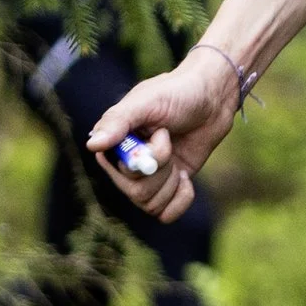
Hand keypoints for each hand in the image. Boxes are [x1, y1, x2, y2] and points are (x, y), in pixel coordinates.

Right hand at [85, 44, 245, 224]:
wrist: (213, 98)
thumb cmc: (177, 92)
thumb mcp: (147, 101)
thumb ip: (118, 121)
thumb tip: (92, 146)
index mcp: (115, 143)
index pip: (118, 173)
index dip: (142, 161)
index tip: (160, 134)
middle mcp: (127, 164)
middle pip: (136, 193)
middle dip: (162, 169)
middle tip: (170, 138)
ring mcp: (149, 177)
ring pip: (151, 205)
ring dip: (172, 183)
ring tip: (177, 156)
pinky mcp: (169, 185)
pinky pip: (166, 214)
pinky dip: (180, 200)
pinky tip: (185, 178)